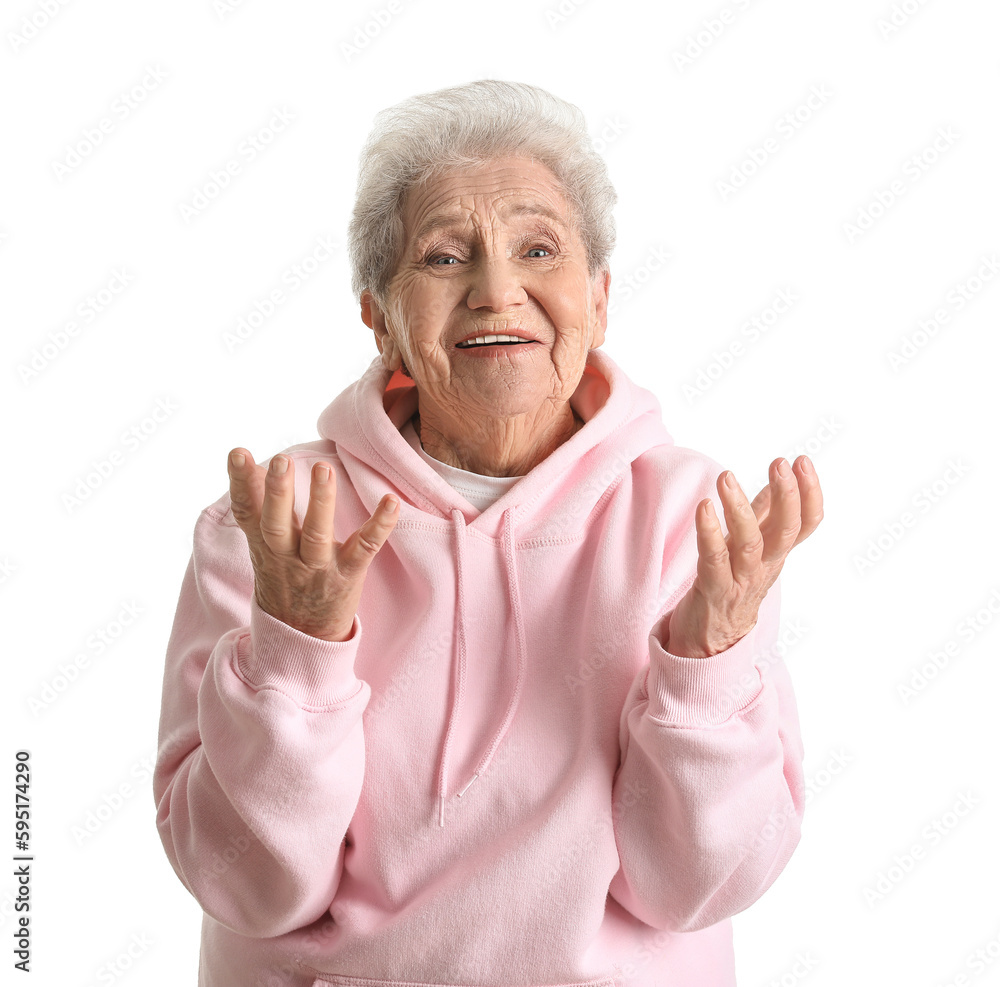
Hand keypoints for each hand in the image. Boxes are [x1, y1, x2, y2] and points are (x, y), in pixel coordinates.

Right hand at [227, 449, 399, 641]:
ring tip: (324, 469)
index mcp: (265, 546)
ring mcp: (318, 568)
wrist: (302, 639)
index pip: (247, 513)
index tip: (237, 453)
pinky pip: (365, 548)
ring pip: (317, 536)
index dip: (240, 484)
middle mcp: (287, 557)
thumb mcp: (262, 546)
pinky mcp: (348, 575)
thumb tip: (245, 462)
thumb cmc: (284, 579)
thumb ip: (256, 505)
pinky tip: (391, 501)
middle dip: (277, 493)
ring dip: (321, 502)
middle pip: (277, 524)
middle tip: (280, 461)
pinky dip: (380, 525)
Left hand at [664, 455, 822, 658]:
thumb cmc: (731, 588)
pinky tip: (704, 507)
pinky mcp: (713, 590)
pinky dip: (709, 532)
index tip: (802, 461)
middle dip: (788, 495)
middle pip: (785, 531)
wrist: (710, 643)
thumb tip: (775, 485)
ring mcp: (740, 580)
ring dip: (740, 508)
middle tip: (781, 463)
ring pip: (749, 544)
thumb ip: (765, 518)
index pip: (806, 524)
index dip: (809, 493)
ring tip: (727, 477)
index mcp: (776, 554)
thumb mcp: (753, 550)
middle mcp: (764, 566)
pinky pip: (714, 560)